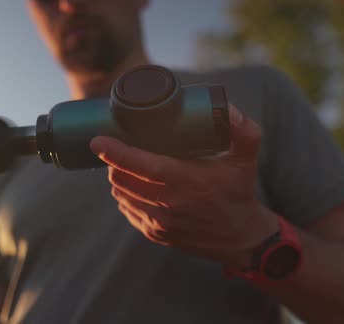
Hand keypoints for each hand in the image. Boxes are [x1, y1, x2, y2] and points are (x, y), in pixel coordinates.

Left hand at [90, 104, 277, 268]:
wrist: (240, 237)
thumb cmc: (238, 191)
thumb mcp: (246, 157)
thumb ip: (241, 129)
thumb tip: (225, 107)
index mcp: (183, 181)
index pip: (137, 164)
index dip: (113, 151)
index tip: (97, 140)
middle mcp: (166, 203)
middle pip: (121, 178)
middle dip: (115, 161)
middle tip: (119, 147)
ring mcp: (158, 222)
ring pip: (120, 195)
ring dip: (119, 178)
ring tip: (127, 165)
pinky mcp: (154, 233)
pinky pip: (127, 210)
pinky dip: (126, 196)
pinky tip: (135, 186)